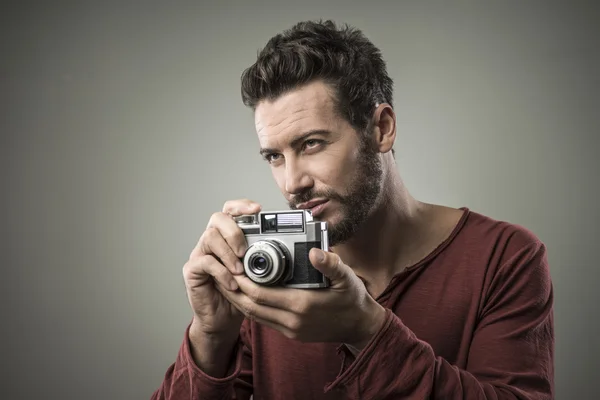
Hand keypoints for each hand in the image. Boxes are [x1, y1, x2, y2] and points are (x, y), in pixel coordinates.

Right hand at [183, 199, 260, 340]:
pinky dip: (221, 272)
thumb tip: (290, 247)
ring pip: (209, 237)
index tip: (258, 209)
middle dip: (234, 231)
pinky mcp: (192, 270)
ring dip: (228, 252)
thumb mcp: (259, 273)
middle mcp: (212, 240)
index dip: (242, 206)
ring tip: (240, 270)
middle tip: (245, 251)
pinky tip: (233, 283)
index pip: (231, 210)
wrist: (223, 319)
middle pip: (217, 218)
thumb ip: (267, 257)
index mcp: (228, 236)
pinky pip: (204, 262)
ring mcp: (200, 253)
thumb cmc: (242, 294)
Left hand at [216, 247, 386, 348]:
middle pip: (251, 306)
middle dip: (234, 290)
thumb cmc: (352, 298)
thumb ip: (330, 263)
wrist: (360, 326)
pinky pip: (264, 321)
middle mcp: (293, 320)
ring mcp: (291, 329)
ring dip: (239, 300)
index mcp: (302, 304)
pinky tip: (246, 295)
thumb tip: (314, 251)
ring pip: (254, 316)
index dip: (242, 282)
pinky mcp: (291, 333)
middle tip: (222, 273)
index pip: (260, 294)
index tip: (232, 266)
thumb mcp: (346, 277)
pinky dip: (251, 308)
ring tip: (228, 283)